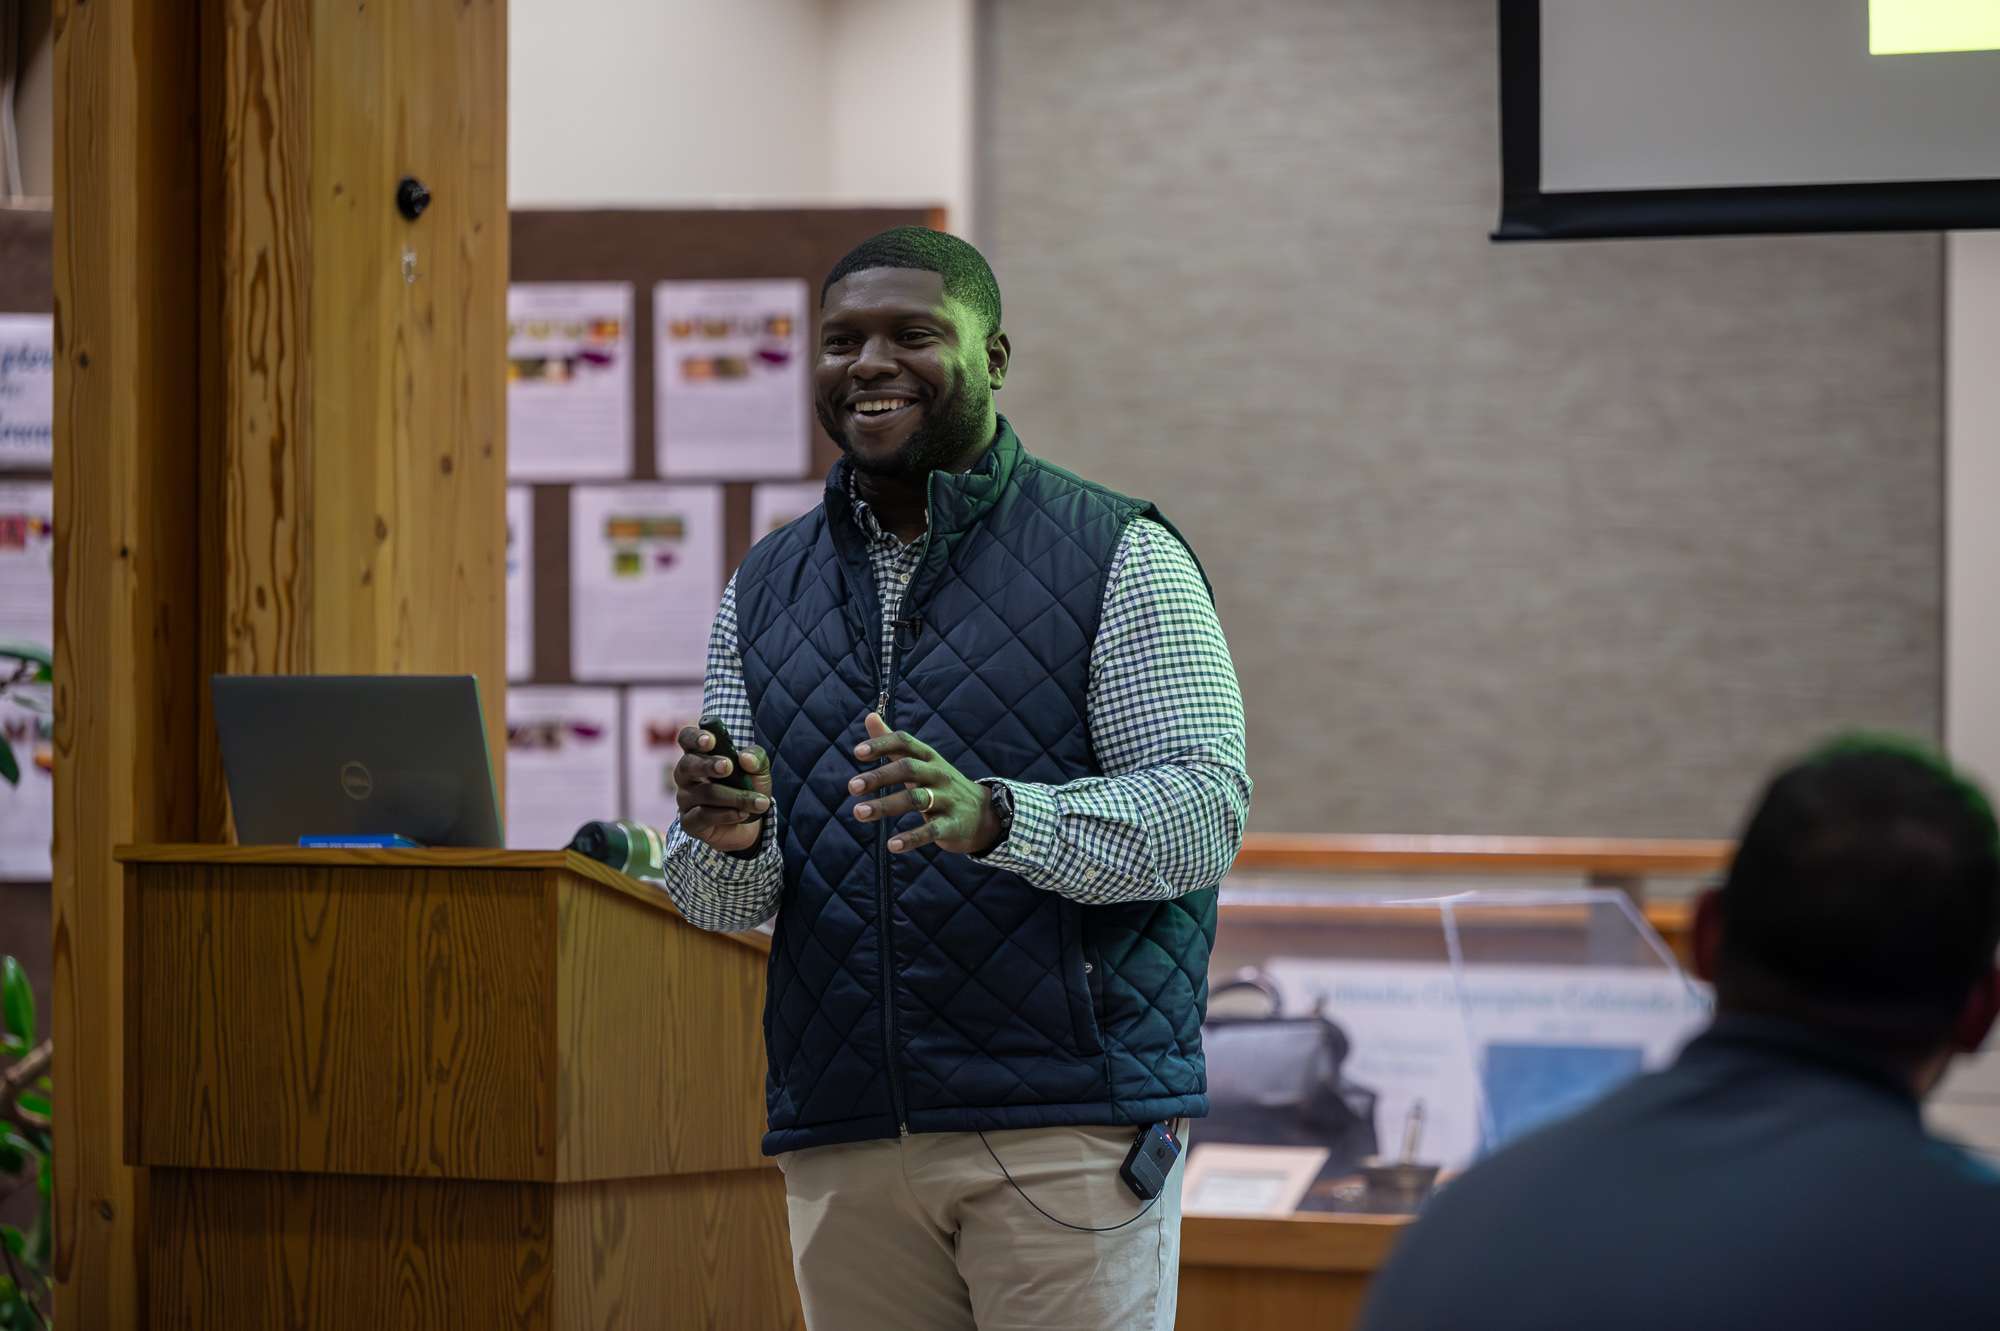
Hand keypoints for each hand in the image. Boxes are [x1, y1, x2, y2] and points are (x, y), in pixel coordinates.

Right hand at [674, 725, 772, 852]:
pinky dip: (726, 814)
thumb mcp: (759, 771)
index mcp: (700, 754)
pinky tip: (742, 814)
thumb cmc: (748, 788)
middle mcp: (687, 775)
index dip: (695, 738)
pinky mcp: (689, 822)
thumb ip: (756, 759)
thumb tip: (746, 758)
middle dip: (707, 765)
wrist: (751, 824)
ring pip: (704, 793)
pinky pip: (703, 816)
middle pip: (687, 765)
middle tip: (727, 766)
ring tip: (758, 802)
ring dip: (734, 796)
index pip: (687, 738)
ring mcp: (685, 799)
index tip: (710, 741)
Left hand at [847, 712, 1002, 855]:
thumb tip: (869, 715)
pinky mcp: (952, 825)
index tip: (858, 752)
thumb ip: (893, 743)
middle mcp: (938, 774)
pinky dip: (911, 838)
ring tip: (858, 813)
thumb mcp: (922, 762)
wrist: (985, 815)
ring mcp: (946, 799)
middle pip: (908, 769)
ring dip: (885, 805)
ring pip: (915, 799)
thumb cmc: (942, 785)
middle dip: (879, 776)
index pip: (905, 743)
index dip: (882, 745)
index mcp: (929, 758)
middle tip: (852, 786)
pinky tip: (892, 845)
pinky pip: (930, 831)